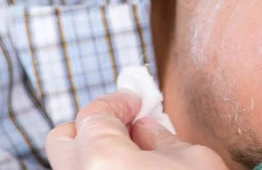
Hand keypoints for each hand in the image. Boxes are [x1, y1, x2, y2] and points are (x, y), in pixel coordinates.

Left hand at [45, 91, 227, 169]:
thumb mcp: (193, 160)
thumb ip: (162, 138)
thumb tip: (144, 129)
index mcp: (102, 161)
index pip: (93, 115)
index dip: (117, 102)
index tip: (137, 102)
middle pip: (65, 139)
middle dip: (94, 124)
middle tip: (127, 123)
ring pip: (73, 167)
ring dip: (96, 152)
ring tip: (133, 153)